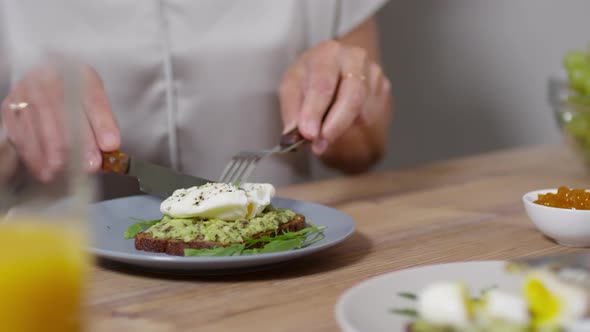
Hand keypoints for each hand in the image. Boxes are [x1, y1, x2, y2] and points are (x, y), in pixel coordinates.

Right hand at [0, 64, 119, 181]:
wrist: (45, 89)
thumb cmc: (76, 102)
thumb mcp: (95, 107)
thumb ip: (104, 125)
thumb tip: (110, 146)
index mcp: (78, 74)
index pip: (91, 97)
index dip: (102, 122)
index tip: (111, 145)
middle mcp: (49, 77)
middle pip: (61, 109)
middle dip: (77, 141)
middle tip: (88, 165)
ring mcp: (25, 91)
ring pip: (37, 120)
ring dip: (51, 151)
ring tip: (64, 171)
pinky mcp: (9, 108)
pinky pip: (19, 132)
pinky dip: (32, 155)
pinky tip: (43, 170)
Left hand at [278, 40, 391, 167]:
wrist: (332, 65)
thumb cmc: (310, 76)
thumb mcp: (291, 87)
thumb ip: (292, 109)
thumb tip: (293, 133)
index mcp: (328, 53)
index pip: (323, 84)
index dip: (315, 111)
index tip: (309, 134)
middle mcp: (355, 58)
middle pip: (352, 96)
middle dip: (335, 125)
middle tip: (320, 145)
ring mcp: (373, 72)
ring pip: (362, 110)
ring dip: (341, 127)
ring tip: (325, 128)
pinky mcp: (382, 87)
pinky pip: (370, 115)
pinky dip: (353, 124)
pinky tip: (341, 116)